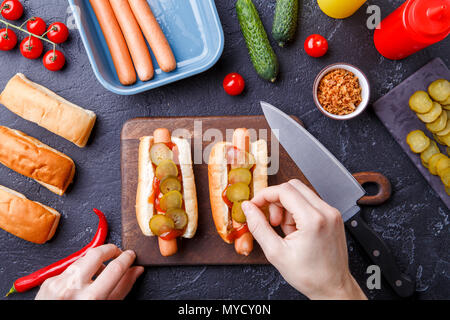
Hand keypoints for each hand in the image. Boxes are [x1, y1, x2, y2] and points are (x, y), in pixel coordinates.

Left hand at [35, 244, 143, 299]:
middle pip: (97, 253)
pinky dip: (80, 272)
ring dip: (96, 261)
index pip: (115, 268)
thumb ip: (122, 288)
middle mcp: (72, 288)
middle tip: (118, 254)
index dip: (127, 258)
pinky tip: (82, 282)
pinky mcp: (48, 281)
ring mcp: (58, 283)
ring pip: (83, 258)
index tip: (131, 255)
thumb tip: (135, 270)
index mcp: (90, 298)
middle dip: (111, 249)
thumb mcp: (106, 307)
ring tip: (101, 272)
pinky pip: (70, 268)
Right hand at [242, 179, 366, 299]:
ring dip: (287, 206)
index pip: (284, 190)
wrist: (332, 287)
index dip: (265, 195)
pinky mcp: (333, 216)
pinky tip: (295, 230)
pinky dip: (297, 211)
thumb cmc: (309, 275)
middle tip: (270, 219)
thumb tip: (248, 208)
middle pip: (293, 186)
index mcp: (313, 220)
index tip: (255, 205)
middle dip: (276, 200)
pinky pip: (310, 202)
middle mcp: (326, 212)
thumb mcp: (275, 252)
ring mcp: (332, 213)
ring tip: (285, 230)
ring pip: (301, 193)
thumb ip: (258, 226)